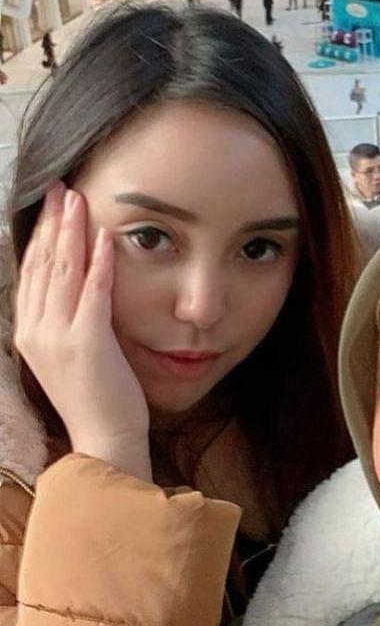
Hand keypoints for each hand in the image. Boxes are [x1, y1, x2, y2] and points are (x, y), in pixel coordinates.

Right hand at [14, 183, 151, 481]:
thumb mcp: (71, 352)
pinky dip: (99, 261)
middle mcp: (36, 330)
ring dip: (71, 231)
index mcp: (29, 332)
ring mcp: (59, 335)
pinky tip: (105, 236)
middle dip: (53, 222)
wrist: (104, 437)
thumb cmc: (96, 395)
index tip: (52, 205)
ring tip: (79, 199)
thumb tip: (77, 288)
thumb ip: (67, 320)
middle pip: (42, 263)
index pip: (32, 272)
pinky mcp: (88, 341)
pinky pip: (93, 292)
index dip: (41, 235)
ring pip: (62, 271)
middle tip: (62, 188)